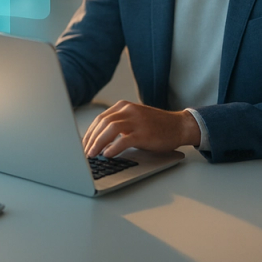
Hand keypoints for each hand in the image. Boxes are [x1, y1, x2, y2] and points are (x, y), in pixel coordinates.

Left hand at [82, 100, 200, 157]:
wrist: (179, 126)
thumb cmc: (156, 126)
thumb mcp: (134, 120)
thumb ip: (118, 125)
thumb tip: (97, 140)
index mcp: (124, 106)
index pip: (100, 118)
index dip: (89, 133)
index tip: (82, 145)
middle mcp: (129, 110)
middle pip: (102, 123)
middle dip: (90, 139)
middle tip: (84, 153)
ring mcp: (137, 121)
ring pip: (110, 129)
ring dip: (98, 143)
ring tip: (91, 154)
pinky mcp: (144, 133)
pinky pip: (124, 139)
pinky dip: (113, 147)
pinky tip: (107, 155)